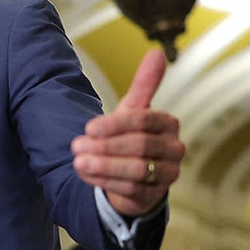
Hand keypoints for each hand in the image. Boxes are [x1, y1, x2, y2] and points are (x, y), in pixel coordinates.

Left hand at [71, 49, 184, 216]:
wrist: (132, 173)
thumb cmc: (131, 137)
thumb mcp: (133, 110)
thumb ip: (144, 84)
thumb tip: (157, 52)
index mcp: (168, 125)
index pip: (144, 120)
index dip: (115, 124)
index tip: (88, 127)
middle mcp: (174, 150)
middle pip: (140, 146)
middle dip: (105, 146)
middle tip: (76, 145)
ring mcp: (166, 175)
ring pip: (135, 170)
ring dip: (103, 166)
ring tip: (78, 161)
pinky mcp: (152, 197)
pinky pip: (129, 190)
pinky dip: (104, 182)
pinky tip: (85, 175)